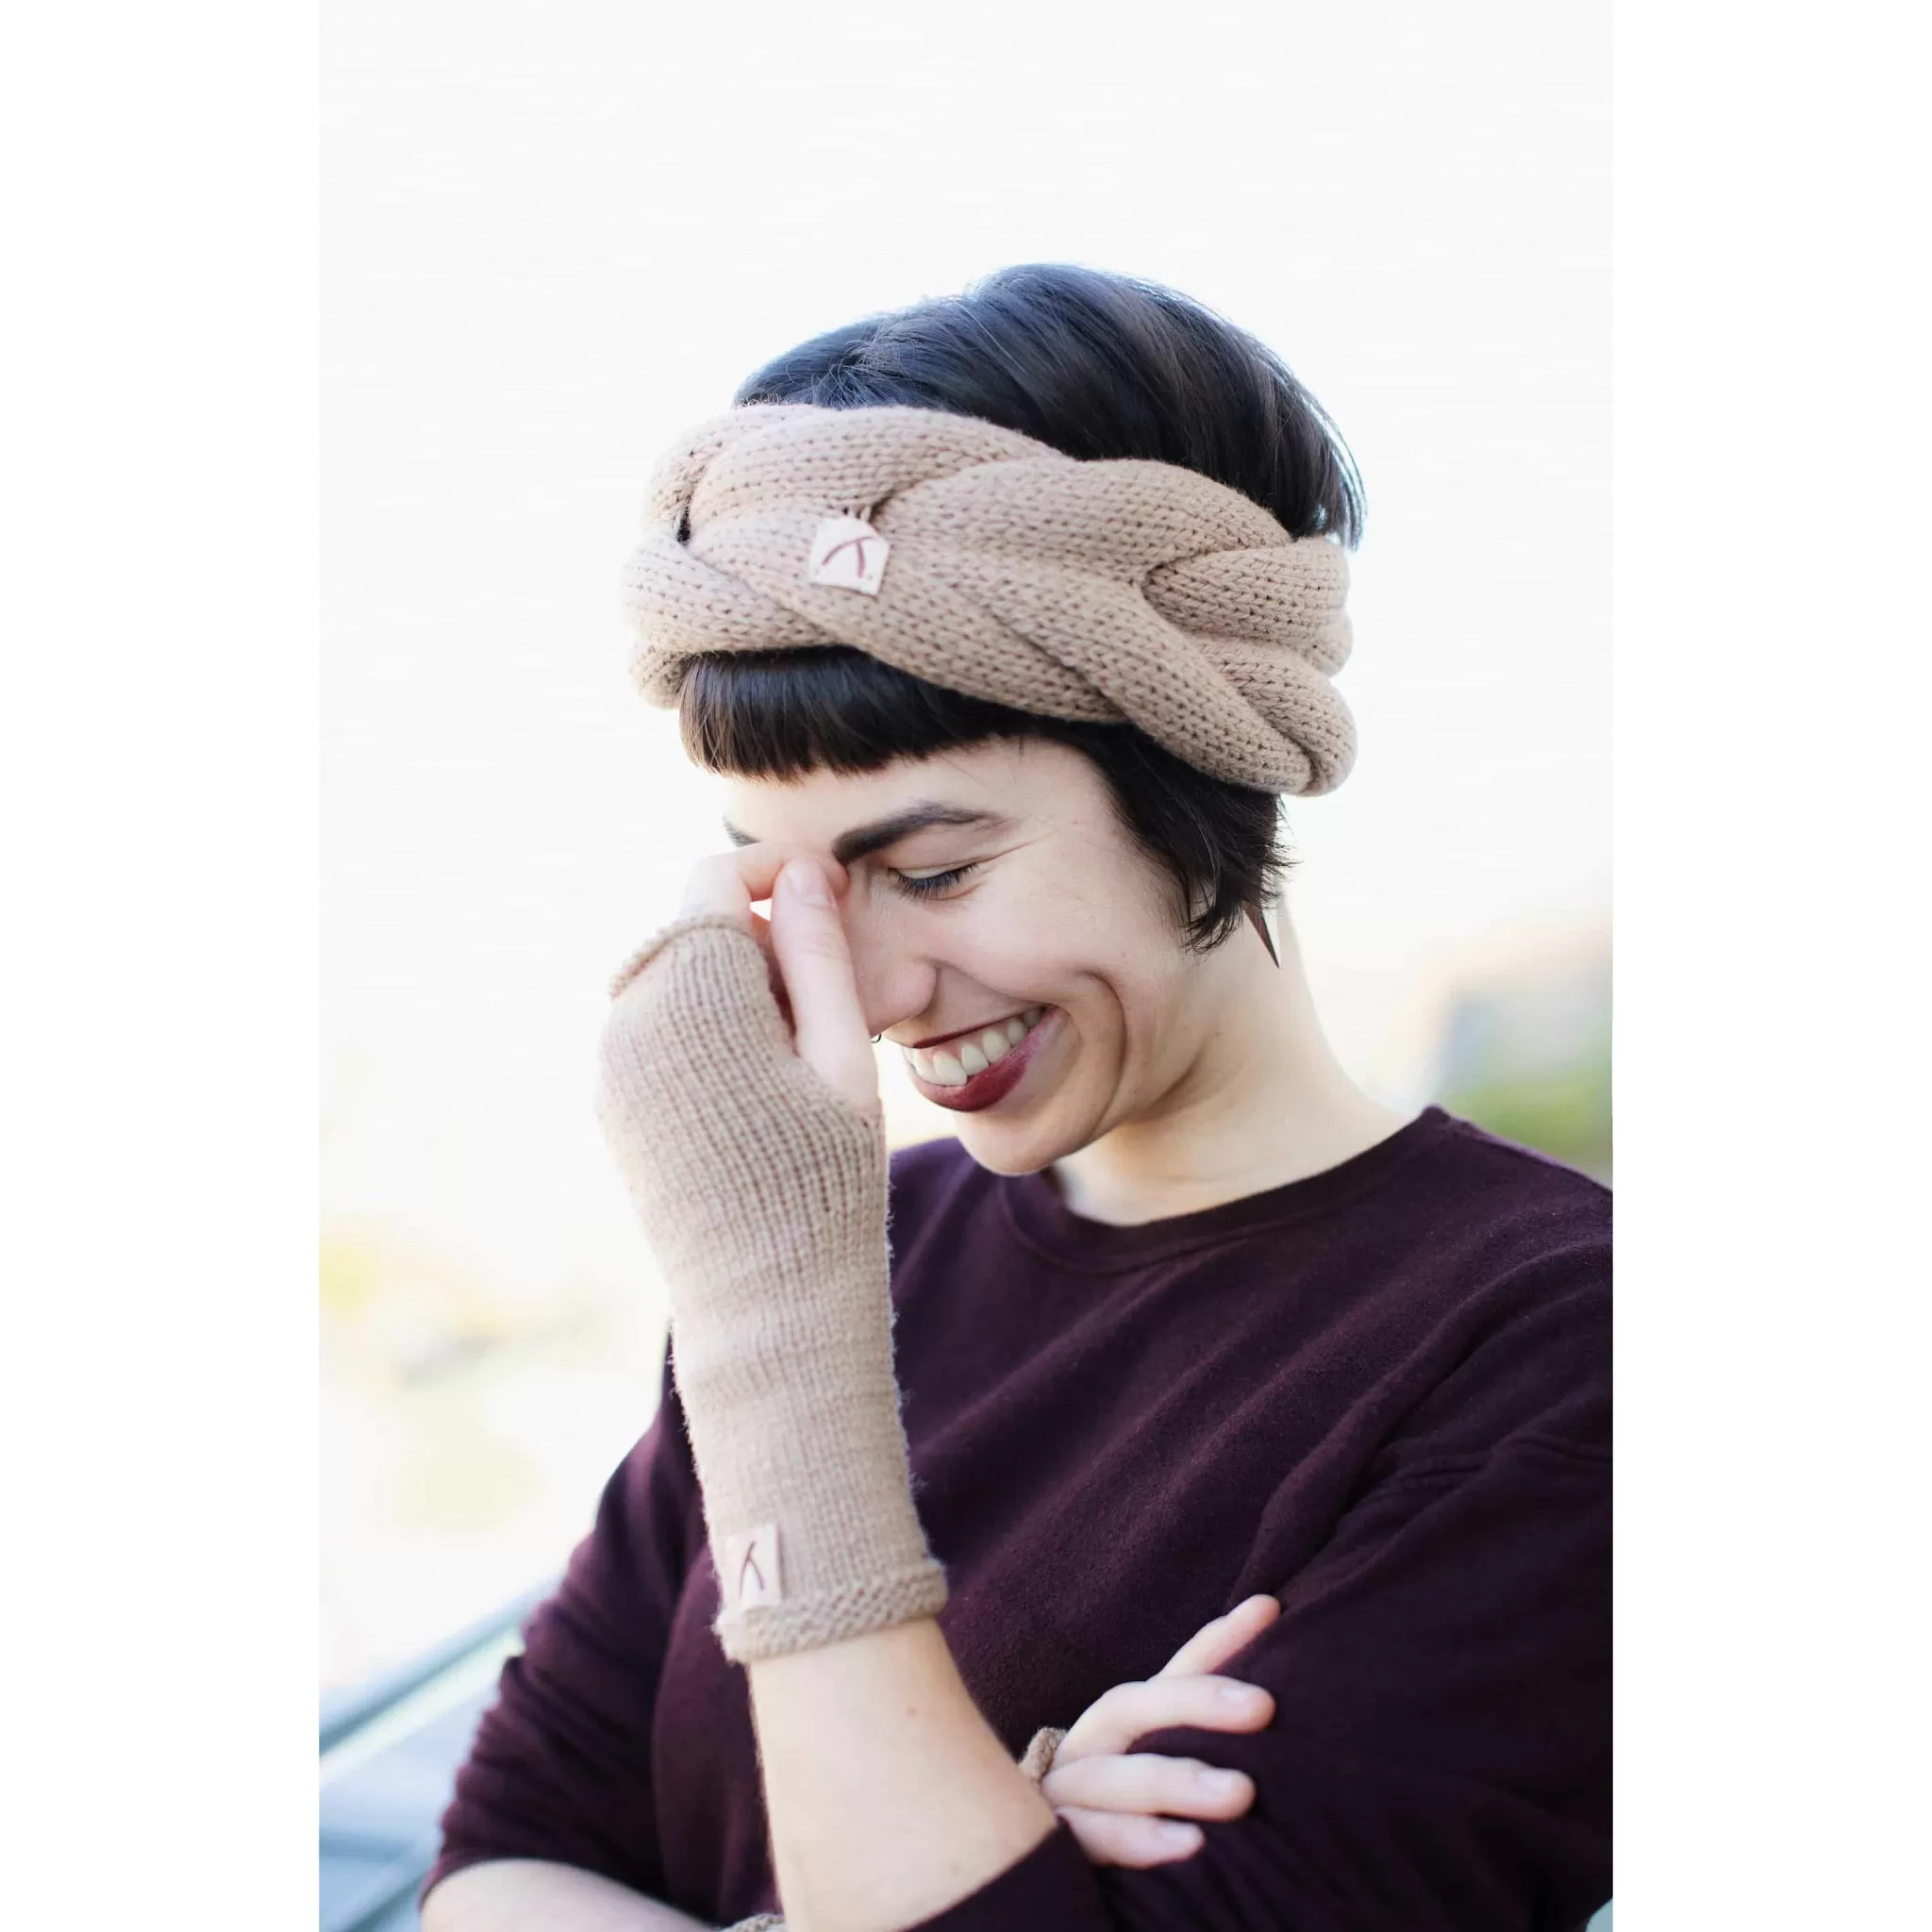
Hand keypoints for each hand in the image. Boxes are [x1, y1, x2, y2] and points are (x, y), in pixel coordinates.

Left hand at [595, 844, 944, 1663]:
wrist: (766, 1311)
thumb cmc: (828, 1185)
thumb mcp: (845, 1059)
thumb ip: (820, 954)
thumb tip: (804, 872)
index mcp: (694, 991)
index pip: (714, 878)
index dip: (772, 873)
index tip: (827, 892)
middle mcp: (631, 1017)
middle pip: (691, 927)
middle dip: (758, 935)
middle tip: (837, 988)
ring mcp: (610, 1064)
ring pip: (670, 976)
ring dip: (731, 983)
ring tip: (806, 1052)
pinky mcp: (610, 1104)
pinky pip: (654, 1029)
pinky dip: (704, 1028)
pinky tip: (761, 1091)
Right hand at [1038, 1594, 1280, 1867]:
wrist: (1038, 1861)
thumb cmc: (1126, 1817)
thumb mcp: (1164, 1763)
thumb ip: (1209, 1730)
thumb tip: (1275, 1657)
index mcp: (1120, 1722)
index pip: (1173, 1672)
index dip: (1218, 1641)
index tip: (1268, 1610)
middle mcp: (1088, 1747)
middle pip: (1131, 1707)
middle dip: (1194, 1702)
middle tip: (1263, 1707)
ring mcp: (1066, 1794)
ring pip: (1111, 1777)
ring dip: (1174, 1782)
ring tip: (1240, 1793)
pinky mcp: (1057, 1844)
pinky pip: (1089, 1838)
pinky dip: (1137, 1840)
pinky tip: (1189, 1847)